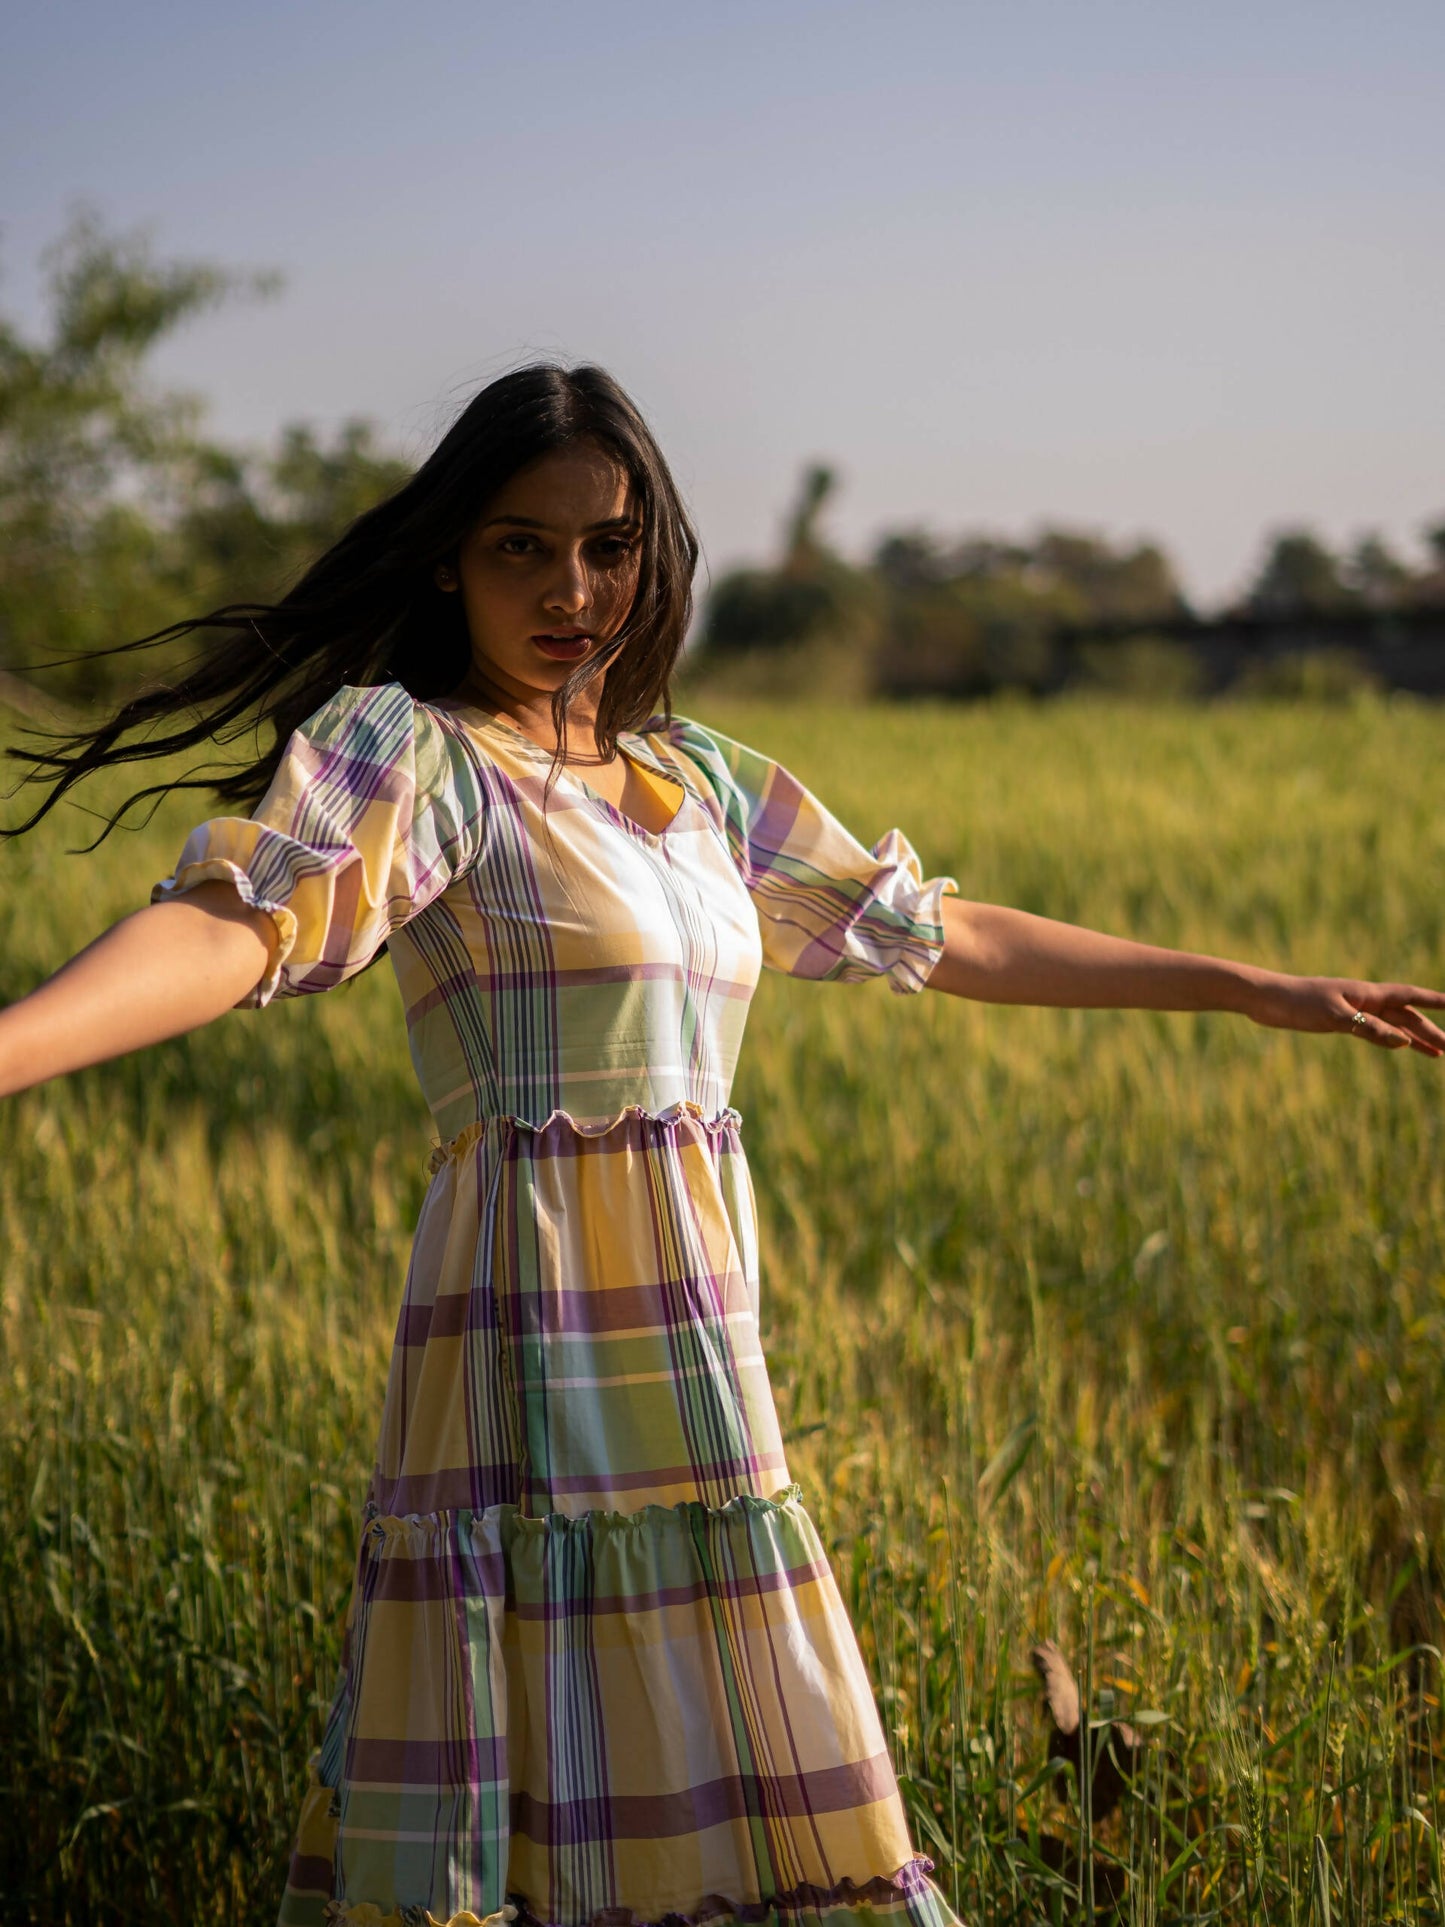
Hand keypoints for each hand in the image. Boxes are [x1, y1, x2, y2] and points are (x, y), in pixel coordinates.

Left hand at [1245, 973, 1444, 1055]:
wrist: (1264, 998)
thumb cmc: (1297, 1002)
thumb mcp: (1334, 1017)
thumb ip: (1368, 1029)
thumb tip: (1403, 1043)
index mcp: (1366, 993)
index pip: (1408, 997)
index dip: (1434, 1001)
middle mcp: (1364, 1000)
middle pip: (1405, 1016)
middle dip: (1430, 1031)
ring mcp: (1352, 1010)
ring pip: (1392, 1025)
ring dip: (1414, 1038)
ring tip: (1438, 1054)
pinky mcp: (1338, 1020)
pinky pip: (1374, 1032)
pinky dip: (1390, 1039)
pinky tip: (1401, 1047)